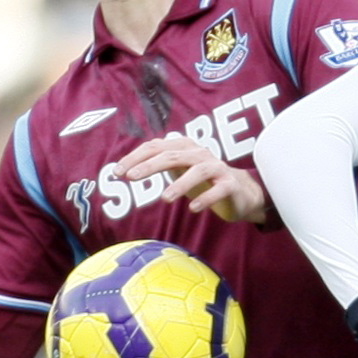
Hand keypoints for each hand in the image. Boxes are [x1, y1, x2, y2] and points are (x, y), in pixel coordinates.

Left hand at [113, 136, 266, 222]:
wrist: (240, 192)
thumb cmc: (202, 182)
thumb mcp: (178, 171)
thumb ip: (157, 165)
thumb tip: (126, 169)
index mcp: (184, 147)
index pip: (156, 147)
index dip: (136, 158)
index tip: (118, 172)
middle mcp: (200, 154)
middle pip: (173, 156)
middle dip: (150, 166)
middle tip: (132, 178)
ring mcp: (217, 168)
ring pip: (197, 171)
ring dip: (180, 184)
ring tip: (164, 199)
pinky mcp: (230, 185)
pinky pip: (218, 190)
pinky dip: (205, 199)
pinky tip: (193, 210)